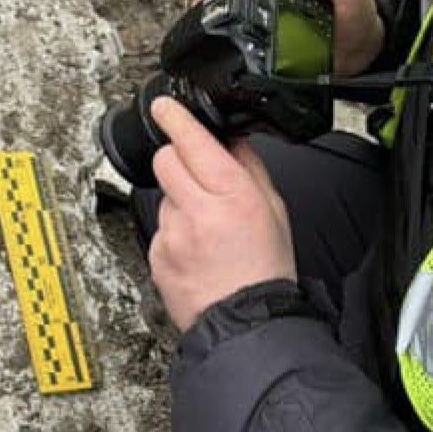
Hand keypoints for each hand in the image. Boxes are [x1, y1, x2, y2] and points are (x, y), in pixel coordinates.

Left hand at [147, 96, 294, 332]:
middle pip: (166, 161)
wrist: (247, 324)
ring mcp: (173, 235)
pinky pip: (160, 229)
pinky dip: (175, 233)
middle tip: (196, 176)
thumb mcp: (274, 212)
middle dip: (177, 159)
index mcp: (233, 195)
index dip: (174, 118)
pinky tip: (196, 252)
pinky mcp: (157, 255)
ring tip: (206, 231)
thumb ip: (250, 170)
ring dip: (180, 202)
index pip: (192, 142)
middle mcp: (199, 211)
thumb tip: (230, 142)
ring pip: (164, 196)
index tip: (164, 107)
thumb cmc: (265, 272)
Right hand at [175, 0, 385, 76]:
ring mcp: (243, 19)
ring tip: (232, 46)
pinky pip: (220, 54)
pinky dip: (220, 60)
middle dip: (198, 6)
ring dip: (208, 35)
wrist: (364, 48)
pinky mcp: (248, 52)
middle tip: (216, 24)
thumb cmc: (352, 0)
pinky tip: (238, 66)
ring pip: (205, 23)